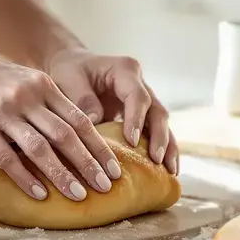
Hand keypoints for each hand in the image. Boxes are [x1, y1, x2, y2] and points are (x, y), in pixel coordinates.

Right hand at [0, 42, 121, 201]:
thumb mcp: (22, 80)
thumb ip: (45, 103)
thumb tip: (71, 135)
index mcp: (43, 86)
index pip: (80, 120)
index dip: (99, 146)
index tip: (115, 168)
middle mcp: (28, 98)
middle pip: (66, 136)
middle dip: (89, 164)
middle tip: (106, 186)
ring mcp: (4, 114)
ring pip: (41, 149)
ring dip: (63, 175)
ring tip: (79, 196)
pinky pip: (8, 158)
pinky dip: (26, 178)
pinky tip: (40, 194)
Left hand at [46, 49, 178, 174]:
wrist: (72, 66)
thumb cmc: (69, 71)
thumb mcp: (69, 80)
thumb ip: (83, 100)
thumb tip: (95, 124)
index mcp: (125, 70)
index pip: (137, 96)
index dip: (136, 119)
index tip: (131, 141)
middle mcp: (140, 84)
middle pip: (157, 111)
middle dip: (159, 136)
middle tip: (156, 160)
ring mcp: (144, 100)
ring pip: (162, 124)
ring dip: (168, 147)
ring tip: (170, 172)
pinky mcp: (142, 115)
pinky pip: (155, 132)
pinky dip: (162, 150)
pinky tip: (166, 172)